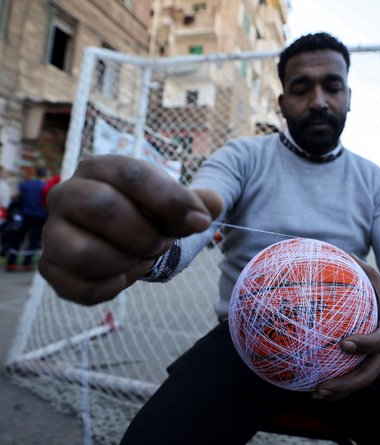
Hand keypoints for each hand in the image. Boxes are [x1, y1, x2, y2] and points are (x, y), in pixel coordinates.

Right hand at [39, 155, 222, 305]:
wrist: (120, 234)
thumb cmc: (147, 212)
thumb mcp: (174, 203)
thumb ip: (195, 202)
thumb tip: (212, 206)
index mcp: (100, 168)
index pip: (134, 176)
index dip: (172, 201)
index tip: (201, 222)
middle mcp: (66, 194)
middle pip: (103, 209)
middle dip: (145, 234)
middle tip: (160, 242)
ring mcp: (52, 232)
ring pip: (85, 253)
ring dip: (125, 261)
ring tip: (138, 256)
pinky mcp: (51, 268)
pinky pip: (83, 288)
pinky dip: (114, 286)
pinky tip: (122, 274)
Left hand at [312, 254, 379, 400]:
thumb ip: (366, 271)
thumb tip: (344, 252)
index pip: (378, 341)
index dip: (364, 344)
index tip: (344, 344)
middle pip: (368, 374)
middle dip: (346, 383)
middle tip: (322, 386)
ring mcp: (379, 363)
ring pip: (361, 383)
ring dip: (339, 392)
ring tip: (315, 394)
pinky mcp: (371, 367)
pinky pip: (355, 381)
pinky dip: (339, 389)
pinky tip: (317, 391)